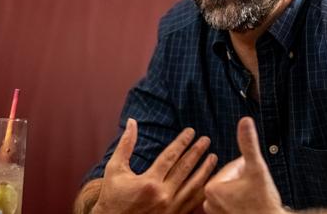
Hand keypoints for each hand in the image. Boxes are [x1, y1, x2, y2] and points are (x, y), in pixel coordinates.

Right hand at [93, 118, 217, 213]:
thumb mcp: (115, 169)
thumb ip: (126, 144)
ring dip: (205, 170)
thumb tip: (132, 122)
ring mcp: (171, 208)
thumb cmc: (112, 196)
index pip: (170, 157)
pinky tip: (210, 179)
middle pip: (185, 169)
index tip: (191, 131)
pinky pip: (194, 202)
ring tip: (213, 157)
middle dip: (197, 152)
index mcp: (149, 182)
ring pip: (194, 186)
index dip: (182, 142)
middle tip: (206, 140)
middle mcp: (163, 195)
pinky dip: (203, 189)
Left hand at [203, 117, 286, 213]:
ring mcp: (214, 213)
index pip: (233, 167)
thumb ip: (248, 144)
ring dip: (244, 191)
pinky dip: (241, 203)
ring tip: (252, 201)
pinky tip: (249, 207)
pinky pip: (233, 203)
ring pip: (233, 190)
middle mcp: (207, 201)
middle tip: (255, 193)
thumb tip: (245, 120)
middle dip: (245, 181)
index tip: (254, 184)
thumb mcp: (256, 169)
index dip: (248, 171)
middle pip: (231, 179)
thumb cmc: (264, 202)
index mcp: (211, 187)